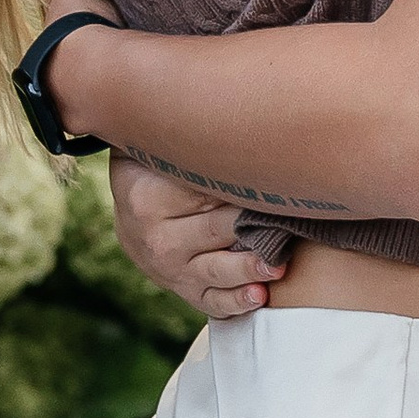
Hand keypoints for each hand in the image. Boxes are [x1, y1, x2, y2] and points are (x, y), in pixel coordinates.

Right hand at [109, 152, 281, 322]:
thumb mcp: (153, 151)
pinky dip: (237, 301)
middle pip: (214, 230)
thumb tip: (221, 117)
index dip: (238, 182)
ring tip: (276, 264)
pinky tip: (259, 295)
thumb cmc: (153, 173)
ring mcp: (172, 270)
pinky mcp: (186, 290)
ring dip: (248, 268)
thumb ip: (180, 140)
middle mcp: (158, 238)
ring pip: (215, 270)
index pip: (200, 190)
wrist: (130, 216)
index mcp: (148, 199)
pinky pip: (212, 301)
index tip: (270, 173)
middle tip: (288, 218)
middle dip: (252, 225)